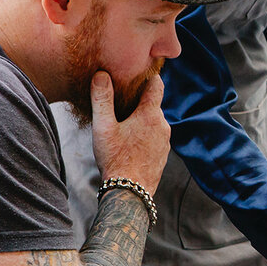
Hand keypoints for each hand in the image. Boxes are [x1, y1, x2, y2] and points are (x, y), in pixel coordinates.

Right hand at [90, 70, 170, 196]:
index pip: (156, 84)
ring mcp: (165, 141)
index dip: (147, 76)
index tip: (136, 72)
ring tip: (122, 123)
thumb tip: (101, 74)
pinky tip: (130, 141)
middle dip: (139, 100)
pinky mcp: (163, 154)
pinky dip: (144, 134)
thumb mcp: (103, 127)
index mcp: (150, 114)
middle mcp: (163, 125)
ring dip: (141, 119)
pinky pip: (155, 137)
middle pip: (153, 103)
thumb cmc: (115, 159)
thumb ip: (101, 99)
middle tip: (121, 100)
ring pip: (153, 122)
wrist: (130, 193)